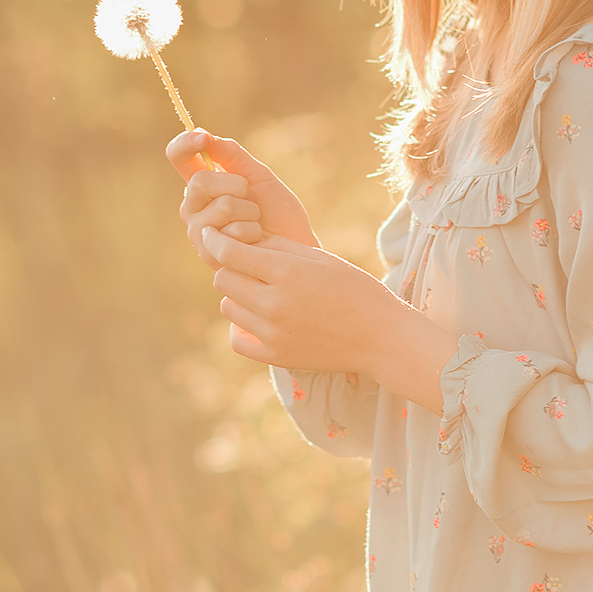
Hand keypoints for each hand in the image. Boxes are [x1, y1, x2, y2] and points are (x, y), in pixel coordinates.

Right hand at [167, 129, 318, 264]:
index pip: (178, 157)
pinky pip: (232, 231)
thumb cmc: (277, 211)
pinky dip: (253, 231)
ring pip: (222, 206)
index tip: (202, 138)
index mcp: (202, 184)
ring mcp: (199, 232)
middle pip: (199, 182)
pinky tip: (255, 241)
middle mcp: (193, 207)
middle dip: (236, 184)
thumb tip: (202, 133)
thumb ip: (232, 155)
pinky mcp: (210, 254)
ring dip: (250, 211)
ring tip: (255, 222)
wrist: (296, 246)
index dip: (184, 144)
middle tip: (250, 195)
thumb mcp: (259, 175)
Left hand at [205, 233, 457, 412]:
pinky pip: (236, 339)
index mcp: (287, 273)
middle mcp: (274, 304)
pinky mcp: (275, 357)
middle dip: (231, 267)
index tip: (211, 235)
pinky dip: (241, 327)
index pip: (230, 253)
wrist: (380, 337)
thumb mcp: (320, 258)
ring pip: (228, 307)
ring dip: (238, 296)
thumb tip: (242, 240)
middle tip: (249, 265)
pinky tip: (258, 318)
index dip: (216, 240)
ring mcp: (273, 334)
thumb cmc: (355, 289)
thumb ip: (277, 247)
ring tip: (262, 292)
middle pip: (223, 279)